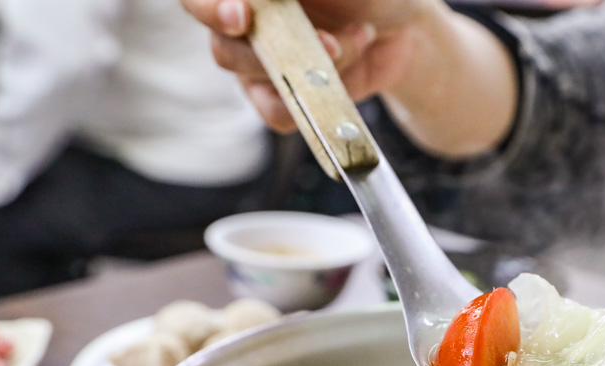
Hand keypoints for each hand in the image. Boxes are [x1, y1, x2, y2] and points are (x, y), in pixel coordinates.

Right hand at [182, 0, 438, 132]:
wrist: (404, 28)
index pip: (199, 1)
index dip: (210, 8)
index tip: (241, 15)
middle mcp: (245, 23)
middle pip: (223, 48)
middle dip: (273, 50)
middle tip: (325, 42)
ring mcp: (262, 64)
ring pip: (255, 81)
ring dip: (311, 66)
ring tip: (356, 38)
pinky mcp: (286, 99)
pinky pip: (280, 115)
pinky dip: (319, 98)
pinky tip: (350, 67)